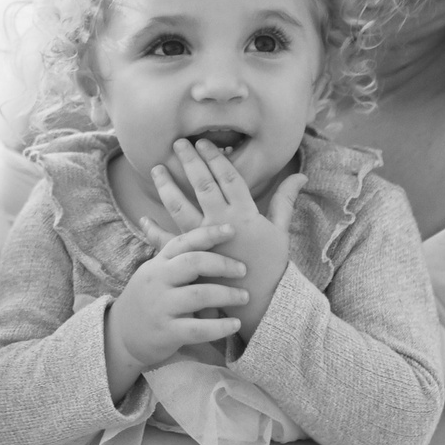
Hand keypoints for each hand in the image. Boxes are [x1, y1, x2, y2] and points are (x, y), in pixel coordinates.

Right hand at [104, 219, 246, 399]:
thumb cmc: (148, 298)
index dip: (208, 233)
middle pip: (192, 263)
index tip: (232, 230)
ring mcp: (161, 307)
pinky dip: (220, 326)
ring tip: (245, 296)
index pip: (183, 242)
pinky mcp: (167, 332)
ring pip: (199, 295)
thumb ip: (169, 252)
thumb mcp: (154, 271)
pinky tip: (235, 325)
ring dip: (227, 294)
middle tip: (244, 269)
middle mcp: (158, 281)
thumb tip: (168, 221)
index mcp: (158, 263)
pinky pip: (198, 329)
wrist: (122, 334)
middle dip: (222, 264)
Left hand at [150, 138, 302, 337]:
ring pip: (180, 206)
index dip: (215, 158)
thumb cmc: (272, 266)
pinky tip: (143, 217)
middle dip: (189, 161)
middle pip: (202, 185)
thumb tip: (301, 176)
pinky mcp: (190, 259)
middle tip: (178, 143)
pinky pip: (167, 242)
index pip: (228, 177)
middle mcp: (221, 223)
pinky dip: (153, 230)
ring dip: (167, 186)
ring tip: (156, 169)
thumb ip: (285, 201)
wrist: (259, 302)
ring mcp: (203, 241)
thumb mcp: (281, 231)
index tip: (203, 142)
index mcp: (244, 214)